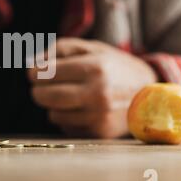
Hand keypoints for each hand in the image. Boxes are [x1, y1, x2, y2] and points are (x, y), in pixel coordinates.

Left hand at [28, 38, 156, 137]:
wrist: (148, 93)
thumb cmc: (113, 66)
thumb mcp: (90, 48)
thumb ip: (59, 50)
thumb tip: (31, 63)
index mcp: (95, 68)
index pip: (47, 73)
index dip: (34, 72)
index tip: (34, 72)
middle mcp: (98, 94)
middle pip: (45, 96)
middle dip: (37, 90)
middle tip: (40, 85)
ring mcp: (99, 116)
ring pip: (52, 114)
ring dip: (53, 105)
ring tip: (67, 95)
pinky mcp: (99, 133)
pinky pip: (65, 126)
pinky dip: (65, 117)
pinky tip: (79, 108)